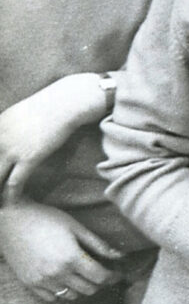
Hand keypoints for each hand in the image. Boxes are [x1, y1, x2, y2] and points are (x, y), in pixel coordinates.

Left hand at [0, 74, 108, 201]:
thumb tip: (11, 135)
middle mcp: (0, 138)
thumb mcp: (21, 111)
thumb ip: (10, 125)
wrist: (66, 103)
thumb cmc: (51, 104)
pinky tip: (11, 201)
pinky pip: (15, 182)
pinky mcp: (29, 158)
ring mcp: (12, 149)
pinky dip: (11, 194)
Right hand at [0, 199, 123, 301]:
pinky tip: (65, 279)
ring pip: (71, 296)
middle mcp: (57, 273)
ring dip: (82, 288)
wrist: (11, 220)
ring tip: (84, 275)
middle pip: (89, 289)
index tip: (119, 273)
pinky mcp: (29, 284)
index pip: (100, 277)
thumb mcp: (76, 227)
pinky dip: (62, 292)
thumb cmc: (46, 219)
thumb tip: (122, 256)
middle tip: (103, 272)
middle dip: (100, 282)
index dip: (113, 277)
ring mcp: (41, 281)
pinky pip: (52, 298)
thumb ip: (99, 245)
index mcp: (71, 258)